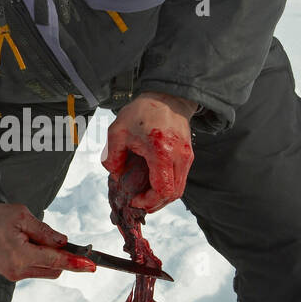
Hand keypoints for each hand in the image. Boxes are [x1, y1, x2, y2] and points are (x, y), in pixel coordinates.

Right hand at [0, 203, 96, 281]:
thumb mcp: (21, 216)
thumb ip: (45, 231)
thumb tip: (64, 242)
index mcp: (21, 256)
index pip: (57, 262)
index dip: (76, 263)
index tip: (92, 266)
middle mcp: (18, 270)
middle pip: (54, 270)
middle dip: (62, 258)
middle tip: (58, 240)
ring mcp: (13, 275)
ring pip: (44, 270)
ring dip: (49, 258)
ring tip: (32, 237)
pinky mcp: (10, 274)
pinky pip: (33, 269)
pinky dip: (38, 258)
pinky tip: (26, 243)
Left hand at [102, 91, 195, 211]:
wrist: (167, 97)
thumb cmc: (142, 112)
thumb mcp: (118, 131)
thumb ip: (112, 156)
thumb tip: (116, 176)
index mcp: (161, 151)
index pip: (162, 189)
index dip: (148, 202)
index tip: (135, 201)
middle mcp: (179, 156)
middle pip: (173, 194)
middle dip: (155, 204)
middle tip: (139, 203)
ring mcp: (187, 157)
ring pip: (179, 189)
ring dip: (162, 197)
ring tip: (145, 196)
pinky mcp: (189, 156)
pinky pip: (180, 179)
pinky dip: (167, 187)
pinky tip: (153, 184)